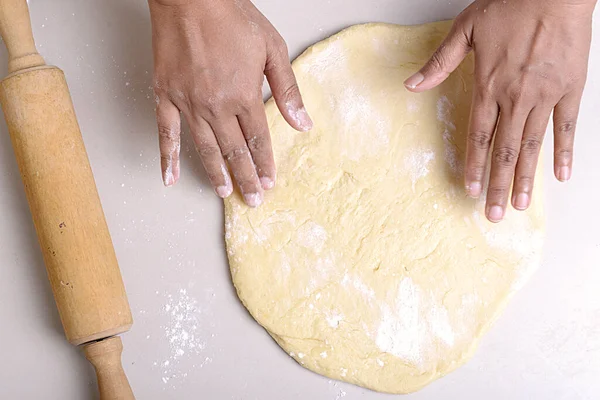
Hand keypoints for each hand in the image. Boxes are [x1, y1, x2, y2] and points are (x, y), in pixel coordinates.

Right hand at [148, 0, 311, 206]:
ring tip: (224, 192)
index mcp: (243, 95)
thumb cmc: (231, 16)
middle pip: (234, 150)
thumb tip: (303, 123)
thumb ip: (287, 90)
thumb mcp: (272, 49)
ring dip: (216, 173)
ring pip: (205, 148)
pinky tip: (169, 177)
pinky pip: (166, 133)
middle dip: (245, 177)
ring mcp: (188, 103)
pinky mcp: (165, 95)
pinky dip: (167, 157)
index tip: (269, 182)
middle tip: (252, 198)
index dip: (265, 164)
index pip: (258, 140)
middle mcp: (216, 106)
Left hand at [405, 0, 595, 221]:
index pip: (478, 136)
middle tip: (494, 214)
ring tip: (520, 205)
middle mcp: (516, 99)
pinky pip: (566, 128)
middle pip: (504, 151)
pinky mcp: (570, 90)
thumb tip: (411, 84)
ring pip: (532, 146)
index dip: (474, 165)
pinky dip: (563, 152)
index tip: (471, 190)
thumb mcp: (465, 30)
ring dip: (525, 177)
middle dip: (498, 185)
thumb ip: (439, 62)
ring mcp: (545, 97)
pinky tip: (560, 176)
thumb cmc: (510, 5)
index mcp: (489, 87)